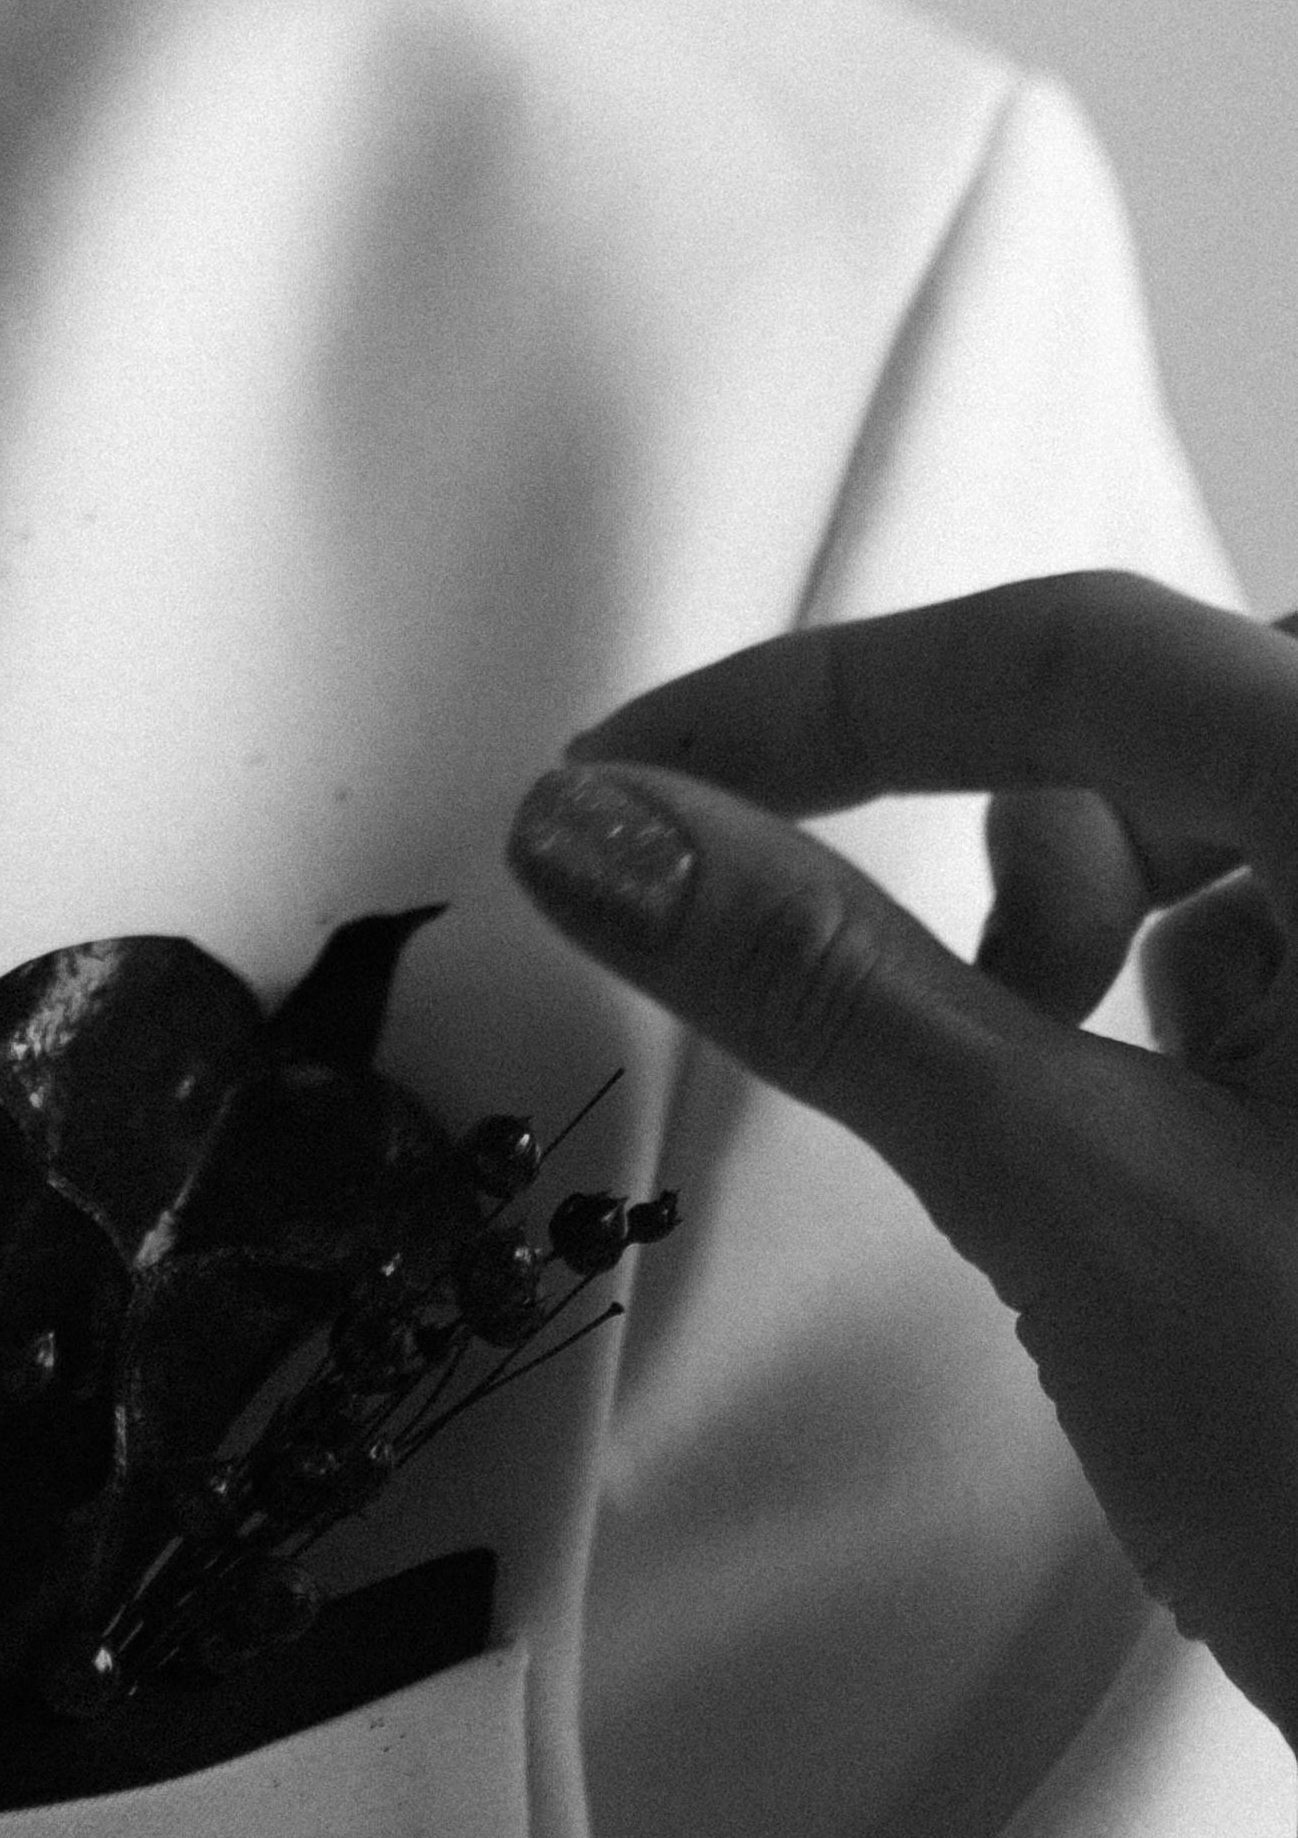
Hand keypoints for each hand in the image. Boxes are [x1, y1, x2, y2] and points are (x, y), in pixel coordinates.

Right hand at [504, 577, 1297, 1741]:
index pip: (1070, 647)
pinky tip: (1177, 1158)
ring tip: (1070, 1108)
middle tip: (854, 947)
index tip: (635, 769)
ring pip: (1236, 831)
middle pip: (1159, 718)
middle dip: (994, 828)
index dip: (821, 696)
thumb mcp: (1070, 1191)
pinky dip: (1204, 1011)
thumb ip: (821, 978)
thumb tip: (603, 826)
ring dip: (1107, 932)